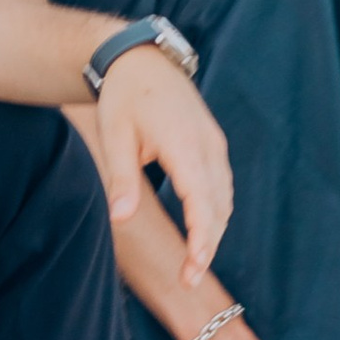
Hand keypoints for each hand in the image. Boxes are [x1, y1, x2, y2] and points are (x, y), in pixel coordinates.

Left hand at [93, 47, 231, 284]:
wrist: (140, 60)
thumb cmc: (122, 98)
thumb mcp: (114, 136)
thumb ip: (122, 180)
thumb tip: (120, 219)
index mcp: (183, 143)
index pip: (201, 201)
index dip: (202, 238)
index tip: (194, 269)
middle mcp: (207, 144)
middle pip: (219, 205)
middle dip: (208, 244)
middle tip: (189, 279)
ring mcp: (214, 142)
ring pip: (225, 197)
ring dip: (214, 229)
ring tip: (194, 262)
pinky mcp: (213, 142)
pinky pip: (222, 184)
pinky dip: (216, 210)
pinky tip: (203, 228)